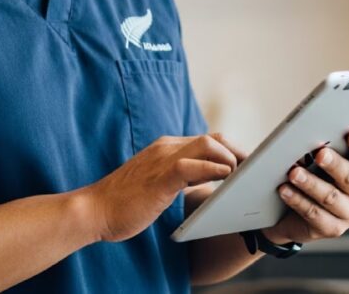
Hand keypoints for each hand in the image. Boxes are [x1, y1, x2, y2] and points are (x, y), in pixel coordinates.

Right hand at [85, 133, 245, 242]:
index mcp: (166, 148)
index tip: (246, 164)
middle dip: (238, 151)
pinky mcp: (159, 177)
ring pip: (206, 144)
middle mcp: (166, 147)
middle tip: (254, 169)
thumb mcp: (159, 184)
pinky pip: (191, 166)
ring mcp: (162, 159)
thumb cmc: (125, 202)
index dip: (230, 150)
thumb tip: (208, 178)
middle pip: (213, 138)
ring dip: (230, 157)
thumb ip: (180, 176)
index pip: (207, 140)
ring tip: (244, 174)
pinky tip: (226, 176)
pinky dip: (213, 168)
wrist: (94, 210)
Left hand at [264, 130, 348, 244]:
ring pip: (329, 196)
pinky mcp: (333, 229)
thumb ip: (323, 153)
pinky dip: (297, 200)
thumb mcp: (322, 165)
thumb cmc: (315, 180)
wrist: (296, 216)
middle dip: (334, 164)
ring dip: (310, 183)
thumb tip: (307, 139)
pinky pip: (313, 213)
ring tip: (293, 173)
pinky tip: (285, 190)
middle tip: (320, 153)